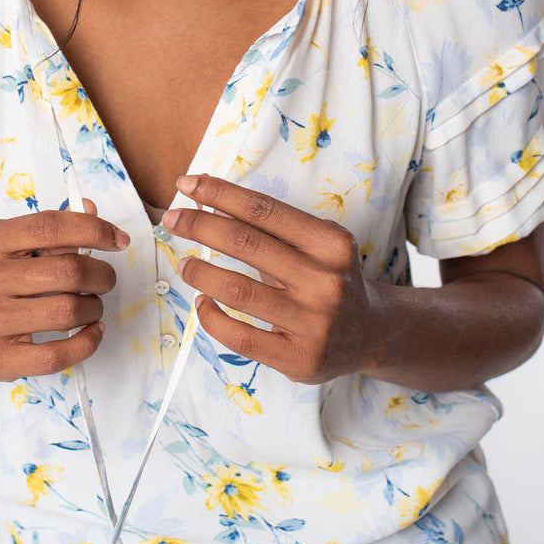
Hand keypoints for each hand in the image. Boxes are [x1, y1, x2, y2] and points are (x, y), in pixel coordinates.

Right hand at [0, 200, 129, 380]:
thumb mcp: (16, 244)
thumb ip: (55, 227)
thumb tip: (92, 210)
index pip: (49, 227)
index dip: (93, 230)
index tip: (118, 239)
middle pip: (66, 271)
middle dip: (101, 274)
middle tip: (105, 279)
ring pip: (66, 311)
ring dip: (94, 307)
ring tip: (93, 304)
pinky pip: (56, 355)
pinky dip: (87, 342)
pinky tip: (93, 330)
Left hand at [162, 175, 377, 384]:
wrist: (370, 334)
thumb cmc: (329, 277)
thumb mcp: (314, 243)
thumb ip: (268, 225)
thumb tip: (208, 199)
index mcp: (331, 244)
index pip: (264, 210)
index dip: (220, 194)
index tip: (187, 184)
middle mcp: (326, 281)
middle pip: (246, 244)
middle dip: (200, 226)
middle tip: (173, 219)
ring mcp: (314, 324)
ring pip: (238, 291)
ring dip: (200, 272)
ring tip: (184, 263)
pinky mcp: (299, 359)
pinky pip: (240, 337)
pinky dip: (212, 317)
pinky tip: (203, 302)